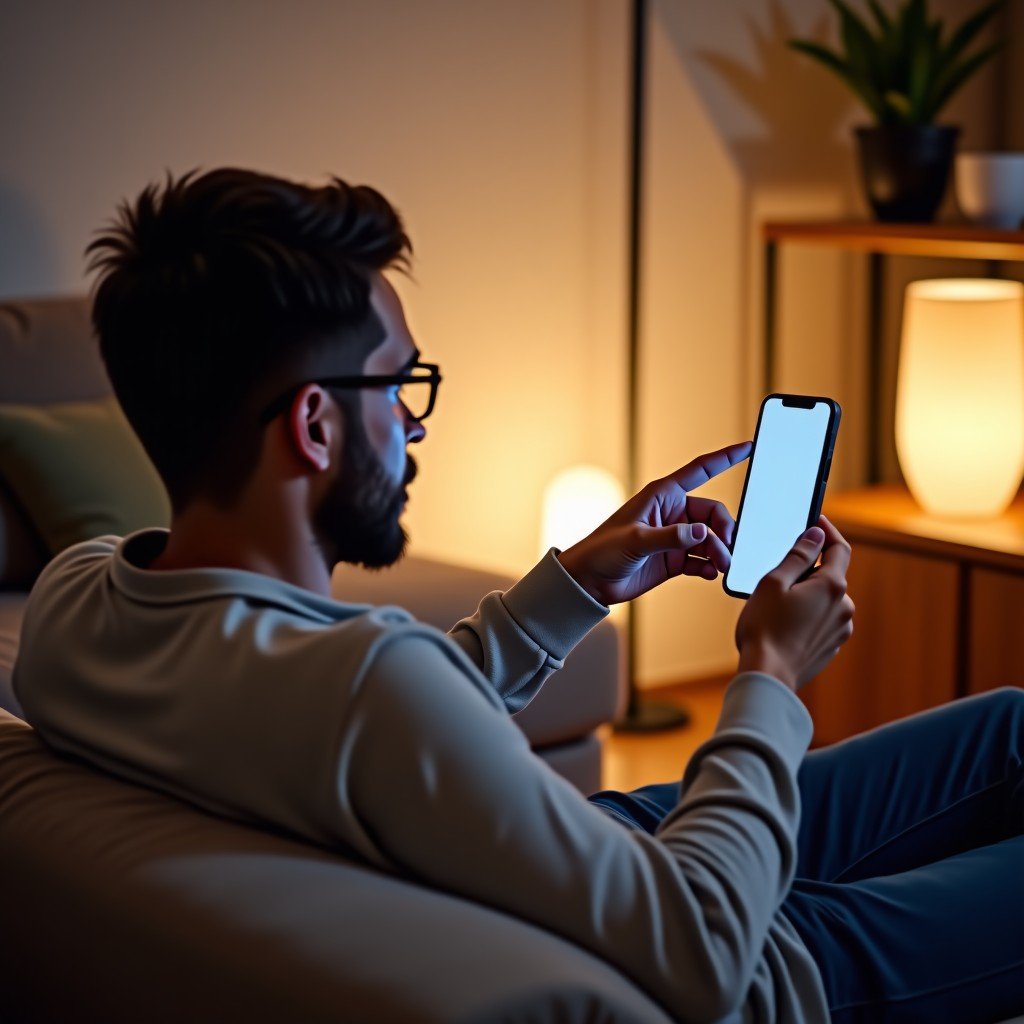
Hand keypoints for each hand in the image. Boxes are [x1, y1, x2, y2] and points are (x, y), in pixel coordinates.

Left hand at [556, 442, 750, 605]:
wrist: (589, 581)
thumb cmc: (602, 550)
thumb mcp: (635, 540)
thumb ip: (670, 536)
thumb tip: (703, 535)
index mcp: (662, 495)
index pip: (700, 470)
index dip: (725, 458)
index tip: (748, 448)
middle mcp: (672, 513)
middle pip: (713, 514)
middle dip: (724, 531)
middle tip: (725, 553)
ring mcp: (675, 537)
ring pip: (711, 539)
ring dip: (720, 552)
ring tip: (721, 568)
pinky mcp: (674, 559)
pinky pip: (703, 559)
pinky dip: (710, 566)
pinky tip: (711, 574)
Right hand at [735, 516, 854, 690]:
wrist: (768, 676)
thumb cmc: (765, 628)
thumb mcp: (774, 583)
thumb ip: (798, 556)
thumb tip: (816, 535)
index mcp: (832, 586)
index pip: (840, 548)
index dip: (827, 531)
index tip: (815, 521)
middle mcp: (844, 607)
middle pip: (830, 576)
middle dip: (808, 570)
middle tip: (779, 575)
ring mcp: (840, 629)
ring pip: (825, 599)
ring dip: (807, 595)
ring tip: (776, 606)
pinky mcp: (832, 646)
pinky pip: (822, 620)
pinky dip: (807, 615)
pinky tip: (784, 624)